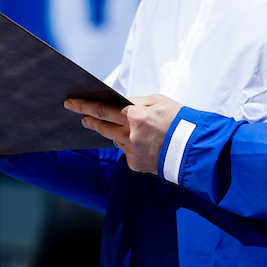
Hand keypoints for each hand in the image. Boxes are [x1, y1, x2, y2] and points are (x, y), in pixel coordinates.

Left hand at [65, 94, 182, 174]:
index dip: (84, 106)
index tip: (71, 103)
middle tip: (83, 118)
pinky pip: (127, 152)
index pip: (102, 110)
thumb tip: (120, 103)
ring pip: (115, 140)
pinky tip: (145, 145)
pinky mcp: (136, 164)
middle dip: (90, 121)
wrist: (195, 149)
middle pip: (102, 127)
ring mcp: (132, 152)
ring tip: (129, 130)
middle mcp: (130, 135)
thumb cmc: (180, 121)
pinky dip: (132, 147)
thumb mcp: (159, 102)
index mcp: (135, 117)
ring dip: (115, 134)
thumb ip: (136, 102)